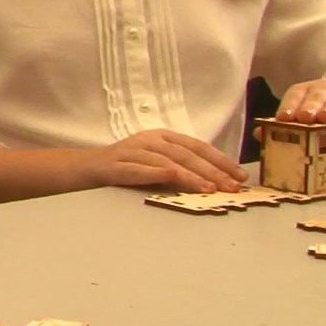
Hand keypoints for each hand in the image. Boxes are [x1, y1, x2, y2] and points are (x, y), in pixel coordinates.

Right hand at [72, 130, 245, 193]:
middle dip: (211, 171)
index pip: (197, 146)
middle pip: (185, 153)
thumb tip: (218, 180)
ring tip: (207, 188)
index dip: (220, 160)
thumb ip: (182, 167)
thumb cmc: (127, 167)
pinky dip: (153, 172)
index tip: (240, 176)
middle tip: (231, 186)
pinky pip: (136, 169)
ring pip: (165, 161)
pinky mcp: (115, 165)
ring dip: (189, 175)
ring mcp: (132, 151)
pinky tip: (169, 176)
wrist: (85, 168)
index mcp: (163, 137)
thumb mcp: (157, 162)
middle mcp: (149, 140)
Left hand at [274, 79, 325, 145]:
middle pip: (316, 95)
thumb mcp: (303, 126)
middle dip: (309, 106)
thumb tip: (258, 134)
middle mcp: (325, 90)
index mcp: (306, 92)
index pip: (295, 94)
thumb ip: (281, 129)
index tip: (283, 118)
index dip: (289, 105)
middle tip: (304, 117)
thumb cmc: (323, 124)